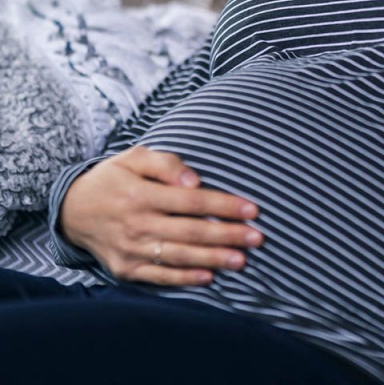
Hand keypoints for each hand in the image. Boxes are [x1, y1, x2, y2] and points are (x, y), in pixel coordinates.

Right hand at [59, 146, 262, 285]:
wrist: (71, 210)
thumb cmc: (113, 178)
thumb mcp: (134, 158)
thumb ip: (165, 164)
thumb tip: (194, 181)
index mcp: (141, 195)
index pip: (192, 202)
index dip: (224, 206)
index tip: (252, 209)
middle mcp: (137, 224)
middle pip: (191, 232)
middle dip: (228, 235)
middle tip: (258, 238)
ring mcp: (130, 250)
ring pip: (179, 257)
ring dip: (213, 259)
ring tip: (242, 260)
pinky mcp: (125, 269)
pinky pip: (159, 276)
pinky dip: (185, 279)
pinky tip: (209, 277)